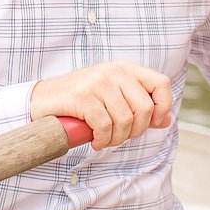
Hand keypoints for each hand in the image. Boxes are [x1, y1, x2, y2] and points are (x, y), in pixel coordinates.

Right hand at [30, 60, 172, 149]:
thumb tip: (166, 120)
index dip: (163, 106)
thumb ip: (139, 106)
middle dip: (135, 131)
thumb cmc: (81, 100)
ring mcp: (98, 82)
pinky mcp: (83, 96)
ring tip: (105, 139)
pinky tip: (95, 140)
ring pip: (125, 121)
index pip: (161, 84)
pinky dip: (102, 139)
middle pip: (144, 109)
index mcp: (126, 69)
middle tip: (119, 137)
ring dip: (116, 139)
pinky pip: (105, 126)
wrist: (44, 99)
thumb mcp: (113, 97)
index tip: (153, 123)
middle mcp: (114, 71)